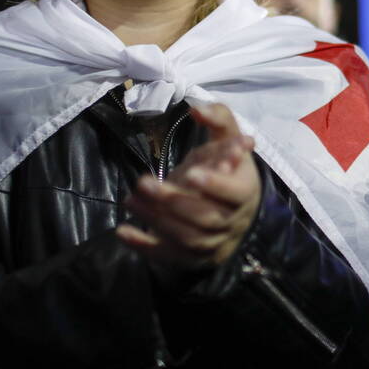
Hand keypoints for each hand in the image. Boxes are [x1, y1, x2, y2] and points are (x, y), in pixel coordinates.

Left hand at [117, 104, 262, 268]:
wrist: (231, 211)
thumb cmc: (227, 167)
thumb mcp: (228, 140)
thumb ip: (218, 119)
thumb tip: (197, 110)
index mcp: (246, 191)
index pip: (235, 193)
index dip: (215, 185)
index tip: (191, 172)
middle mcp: (233, 221)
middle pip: (205, 217)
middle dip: (173, 201)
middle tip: (142, 183)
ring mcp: (214, 243)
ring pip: (187, 238)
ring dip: (156, 220)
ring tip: (130, 200)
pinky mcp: (194, 258)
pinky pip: (170, 256)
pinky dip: (145, 246)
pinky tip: (123, 232)